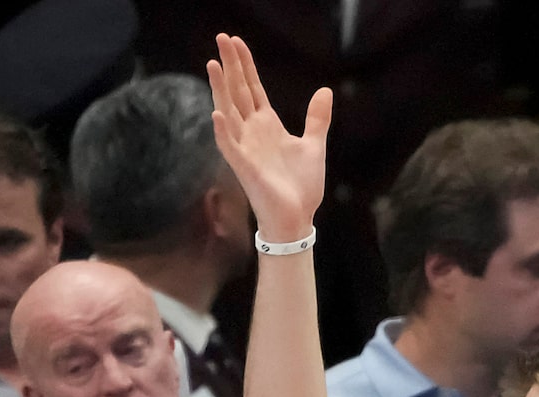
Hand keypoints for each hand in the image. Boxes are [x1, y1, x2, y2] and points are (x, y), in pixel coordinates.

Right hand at [205, 35, 327, 242]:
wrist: (298, 217)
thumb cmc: (301, 184)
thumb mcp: (314, 145)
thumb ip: (317, 119)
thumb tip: (325, 90)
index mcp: (267, 124)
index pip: (252, 87)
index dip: (245, 65)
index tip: (235, 41)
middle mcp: (252, 131)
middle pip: (237, 91)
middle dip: (230, 65)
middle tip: (222, 37)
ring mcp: (245, 147)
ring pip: (228, 111)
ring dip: (220, 89)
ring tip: (213, 64)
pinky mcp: (244, 167)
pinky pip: (229, 145)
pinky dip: (223, 130)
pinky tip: (217, 113)